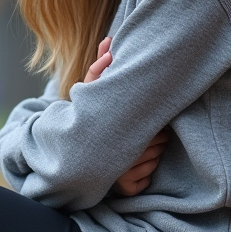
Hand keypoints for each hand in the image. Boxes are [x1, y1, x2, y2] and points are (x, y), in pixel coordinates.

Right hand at [84, 36, 167, 195]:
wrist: (72, 157)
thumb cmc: (90, 120)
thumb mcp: (92, 93)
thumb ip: (101, 69)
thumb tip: (109, 41)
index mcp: (115, 131)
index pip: (154, 127)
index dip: (155, 124)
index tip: (146, 121)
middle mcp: (118, 155)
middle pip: (159, 143)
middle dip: (155, 136)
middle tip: (142, 132)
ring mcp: (121, 175)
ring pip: (155, 161)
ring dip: (152, 154)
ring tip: (136, 147)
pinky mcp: (126, 190)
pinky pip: (148, 180)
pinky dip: (146, 173)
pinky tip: (134, 165)